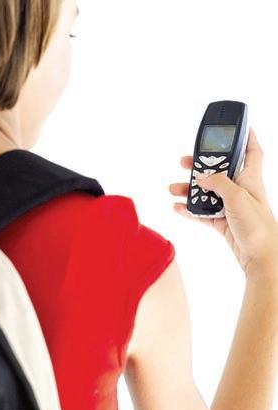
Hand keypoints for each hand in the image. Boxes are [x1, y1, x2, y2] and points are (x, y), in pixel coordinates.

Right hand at [169, 128, 277, 279]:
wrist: (261, 257)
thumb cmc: (259, 227)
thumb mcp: (238, 198)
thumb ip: (219, 183)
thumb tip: (202, 176)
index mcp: (250, 179)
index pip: (251, 152)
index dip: (246, 137)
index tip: (237, 127)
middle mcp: (240, 190)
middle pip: (219, 171)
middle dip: (202, 165)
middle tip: (185, 161)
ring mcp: (230, 206)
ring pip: (206, 192)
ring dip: (189, 189)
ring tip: (173, 188)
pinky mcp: (222, 221)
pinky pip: (201, 212)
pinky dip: (189, 209)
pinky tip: (177, 207)